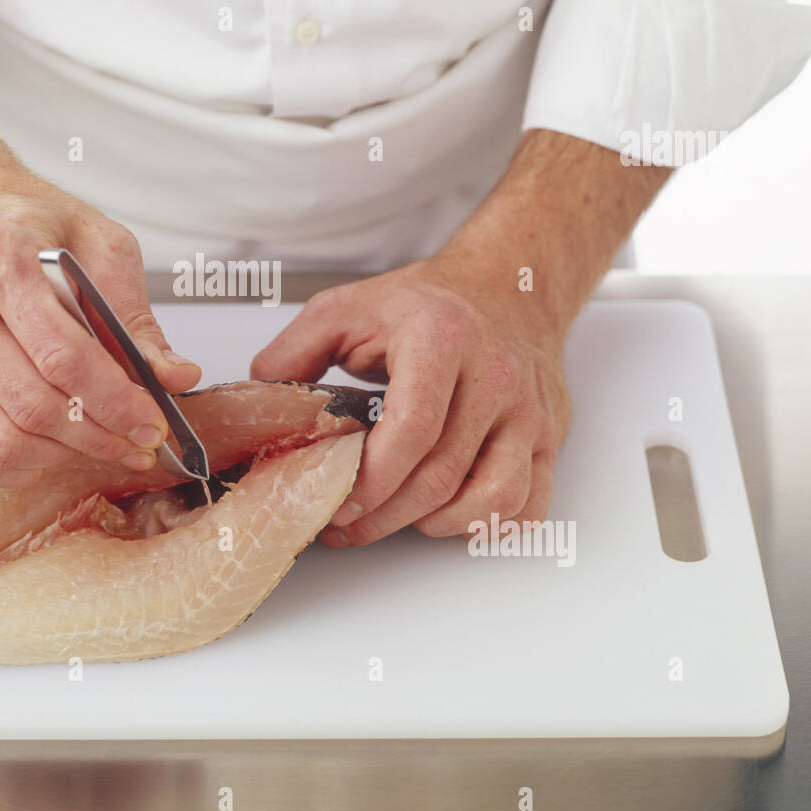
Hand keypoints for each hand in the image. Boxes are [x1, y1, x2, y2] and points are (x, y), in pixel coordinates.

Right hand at [0, 173, 200, 484]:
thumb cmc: (30, 226)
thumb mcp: (98, 245)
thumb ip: (134, 315)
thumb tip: (175, 376)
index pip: (61, 355)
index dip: (115, 400)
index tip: (152, 421)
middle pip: (31, 406)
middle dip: (98, 436)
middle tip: (140, 442)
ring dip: (63, 456)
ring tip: (103, 443)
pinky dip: (20, 468)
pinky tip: (54, 447)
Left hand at [249, 258, 570, 545]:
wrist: (507, 285)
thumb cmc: (426, 303)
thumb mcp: (346, 308)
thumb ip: (294, 352)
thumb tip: (261, 403)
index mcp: (440, 340)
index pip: (413, 430)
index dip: (372, 480)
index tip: (338, 502)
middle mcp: (494, 376)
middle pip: (442, 475)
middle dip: (385, 515)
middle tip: (346, 524)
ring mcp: (528, 410)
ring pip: (493, 498)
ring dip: (436, 524)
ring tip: (396, 517)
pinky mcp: (549, 435)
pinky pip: (530, 503)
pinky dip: (487, 523)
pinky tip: (448, 514)